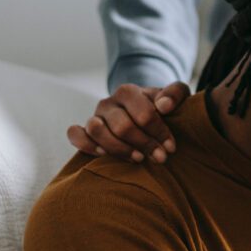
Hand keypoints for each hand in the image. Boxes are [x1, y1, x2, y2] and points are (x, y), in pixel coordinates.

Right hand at [66, 81, 190, 161]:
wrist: (142, 114)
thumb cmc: (160, 108)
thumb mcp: (174, 98)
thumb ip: (175, 94)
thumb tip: (164, 106)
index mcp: (128, 92)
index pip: (143, 113)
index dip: (159, 132)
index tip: (170, 147)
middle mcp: (108, 102)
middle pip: (122, 126)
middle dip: (144, 144)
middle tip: (159, 158)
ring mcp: (94, 116)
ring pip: (97, 130)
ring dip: (119, 148)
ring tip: (138, 158)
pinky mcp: (84, 130)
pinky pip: (75, 134)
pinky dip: (86, 144)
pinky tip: (103, 155)